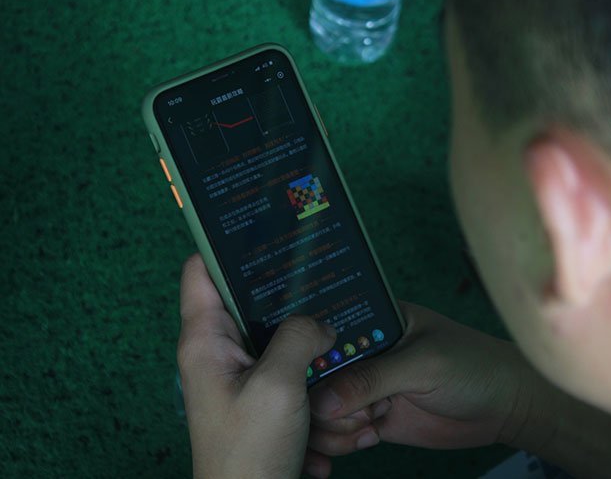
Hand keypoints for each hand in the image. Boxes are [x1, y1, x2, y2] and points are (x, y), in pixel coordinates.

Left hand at [178, 253, 335, 478]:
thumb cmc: (248, 455)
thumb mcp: (279, 387)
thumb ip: (300, 338)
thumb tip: (319, 322)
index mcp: (206, 341)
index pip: (202, 271)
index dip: (228, 245)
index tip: (264, 228)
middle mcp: (217, 352)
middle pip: (248, 299)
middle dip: (287, 295)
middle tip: (320, 278)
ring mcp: (239, 374)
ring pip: (275, 333)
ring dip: (306, 340)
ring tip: (334, 339)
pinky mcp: (259, 395)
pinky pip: (288, 366)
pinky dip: (309, 370)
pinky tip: (331, 381)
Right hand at [306, 302, 551, 464]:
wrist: (504, 407)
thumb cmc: (472, 365)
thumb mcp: (422, 364)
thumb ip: (372, 379)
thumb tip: (321, 400)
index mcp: (373, 319)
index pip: (323, 334)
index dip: (307, 355)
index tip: (306, 379)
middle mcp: (364, 352)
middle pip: (315, 374)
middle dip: (320, 399)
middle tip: (353, 411)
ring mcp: (366, 386)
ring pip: (321, 408)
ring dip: (334, 425)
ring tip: (368, 426)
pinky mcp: (372, 417)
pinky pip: (339, 431)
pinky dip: (342, 441)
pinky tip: (369, 438)